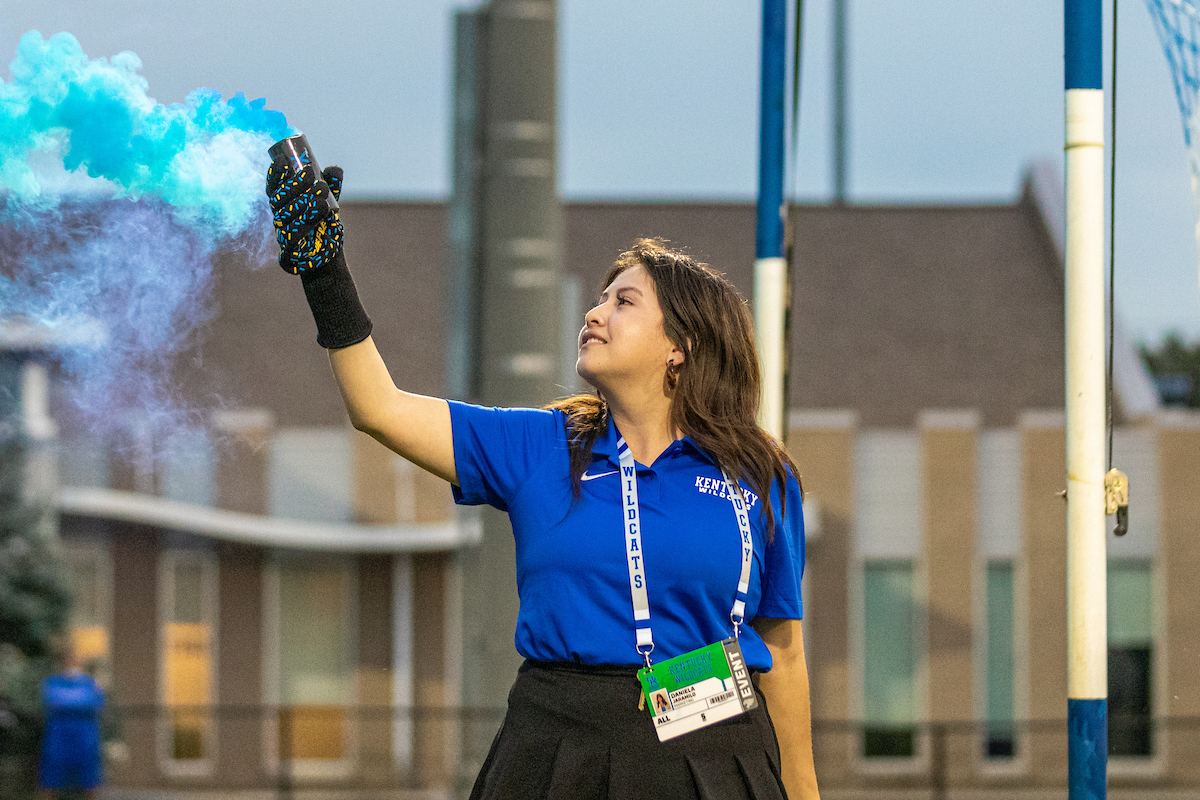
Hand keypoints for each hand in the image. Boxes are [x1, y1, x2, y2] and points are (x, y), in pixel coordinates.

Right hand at [266, 157, 344, 274]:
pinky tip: (321, 208)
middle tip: (310, 174)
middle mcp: (280, 217)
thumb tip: (335, 169)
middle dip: (293, 184)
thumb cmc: (324, 225)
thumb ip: (331, 185)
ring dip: (304, 201)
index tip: (283, 160)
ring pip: (286, 215)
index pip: (273, 186)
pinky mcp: (289, 251)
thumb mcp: (329, 202)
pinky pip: (294, 234)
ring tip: (322, 192)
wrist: (328, 256)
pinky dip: (308, 220)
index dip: (275, 174)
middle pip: (278, 199)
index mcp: (284, 203)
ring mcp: (282, 234)